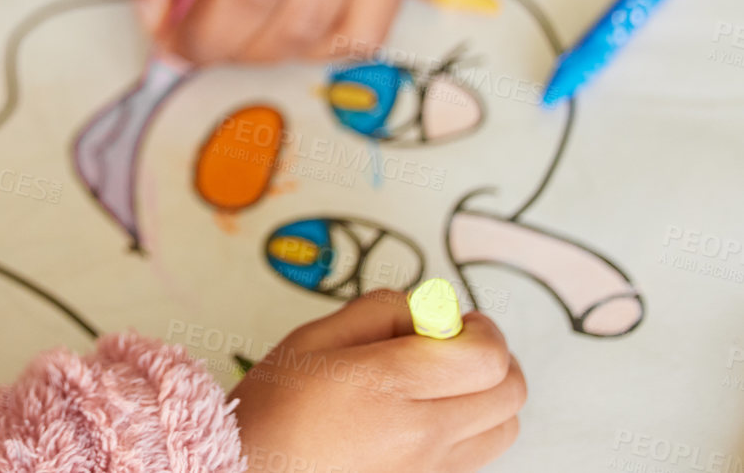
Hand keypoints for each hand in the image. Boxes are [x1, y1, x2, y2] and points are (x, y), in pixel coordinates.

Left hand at [104, 0, 418, 64]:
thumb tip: (158, 20)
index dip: (204, 33)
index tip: (173, 40)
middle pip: (298, 14)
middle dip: (235, 45)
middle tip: (196, 27)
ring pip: (342, 26)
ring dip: (278, 44)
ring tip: (239, 6)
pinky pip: (379, 12)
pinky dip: (326, 32)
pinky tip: (287, 10)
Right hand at [233, 291, 525, 472]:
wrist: (254, 472)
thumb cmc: (276, 408)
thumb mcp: (314, 336)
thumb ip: (379, 311)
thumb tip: (428, 309)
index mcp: (390, 386)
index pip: (487, 357)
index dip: (483, 329)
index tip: (456, 320)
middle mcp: (422, 435)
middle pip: (510, 393)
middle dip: (494, 358)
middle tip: (454, 343)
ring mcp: (430, 470)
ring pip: (504, 428)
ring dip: (488, 395)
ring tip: (442, 382)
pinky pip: (478, 454)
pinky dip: (471, 427)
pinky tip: (427, 415)